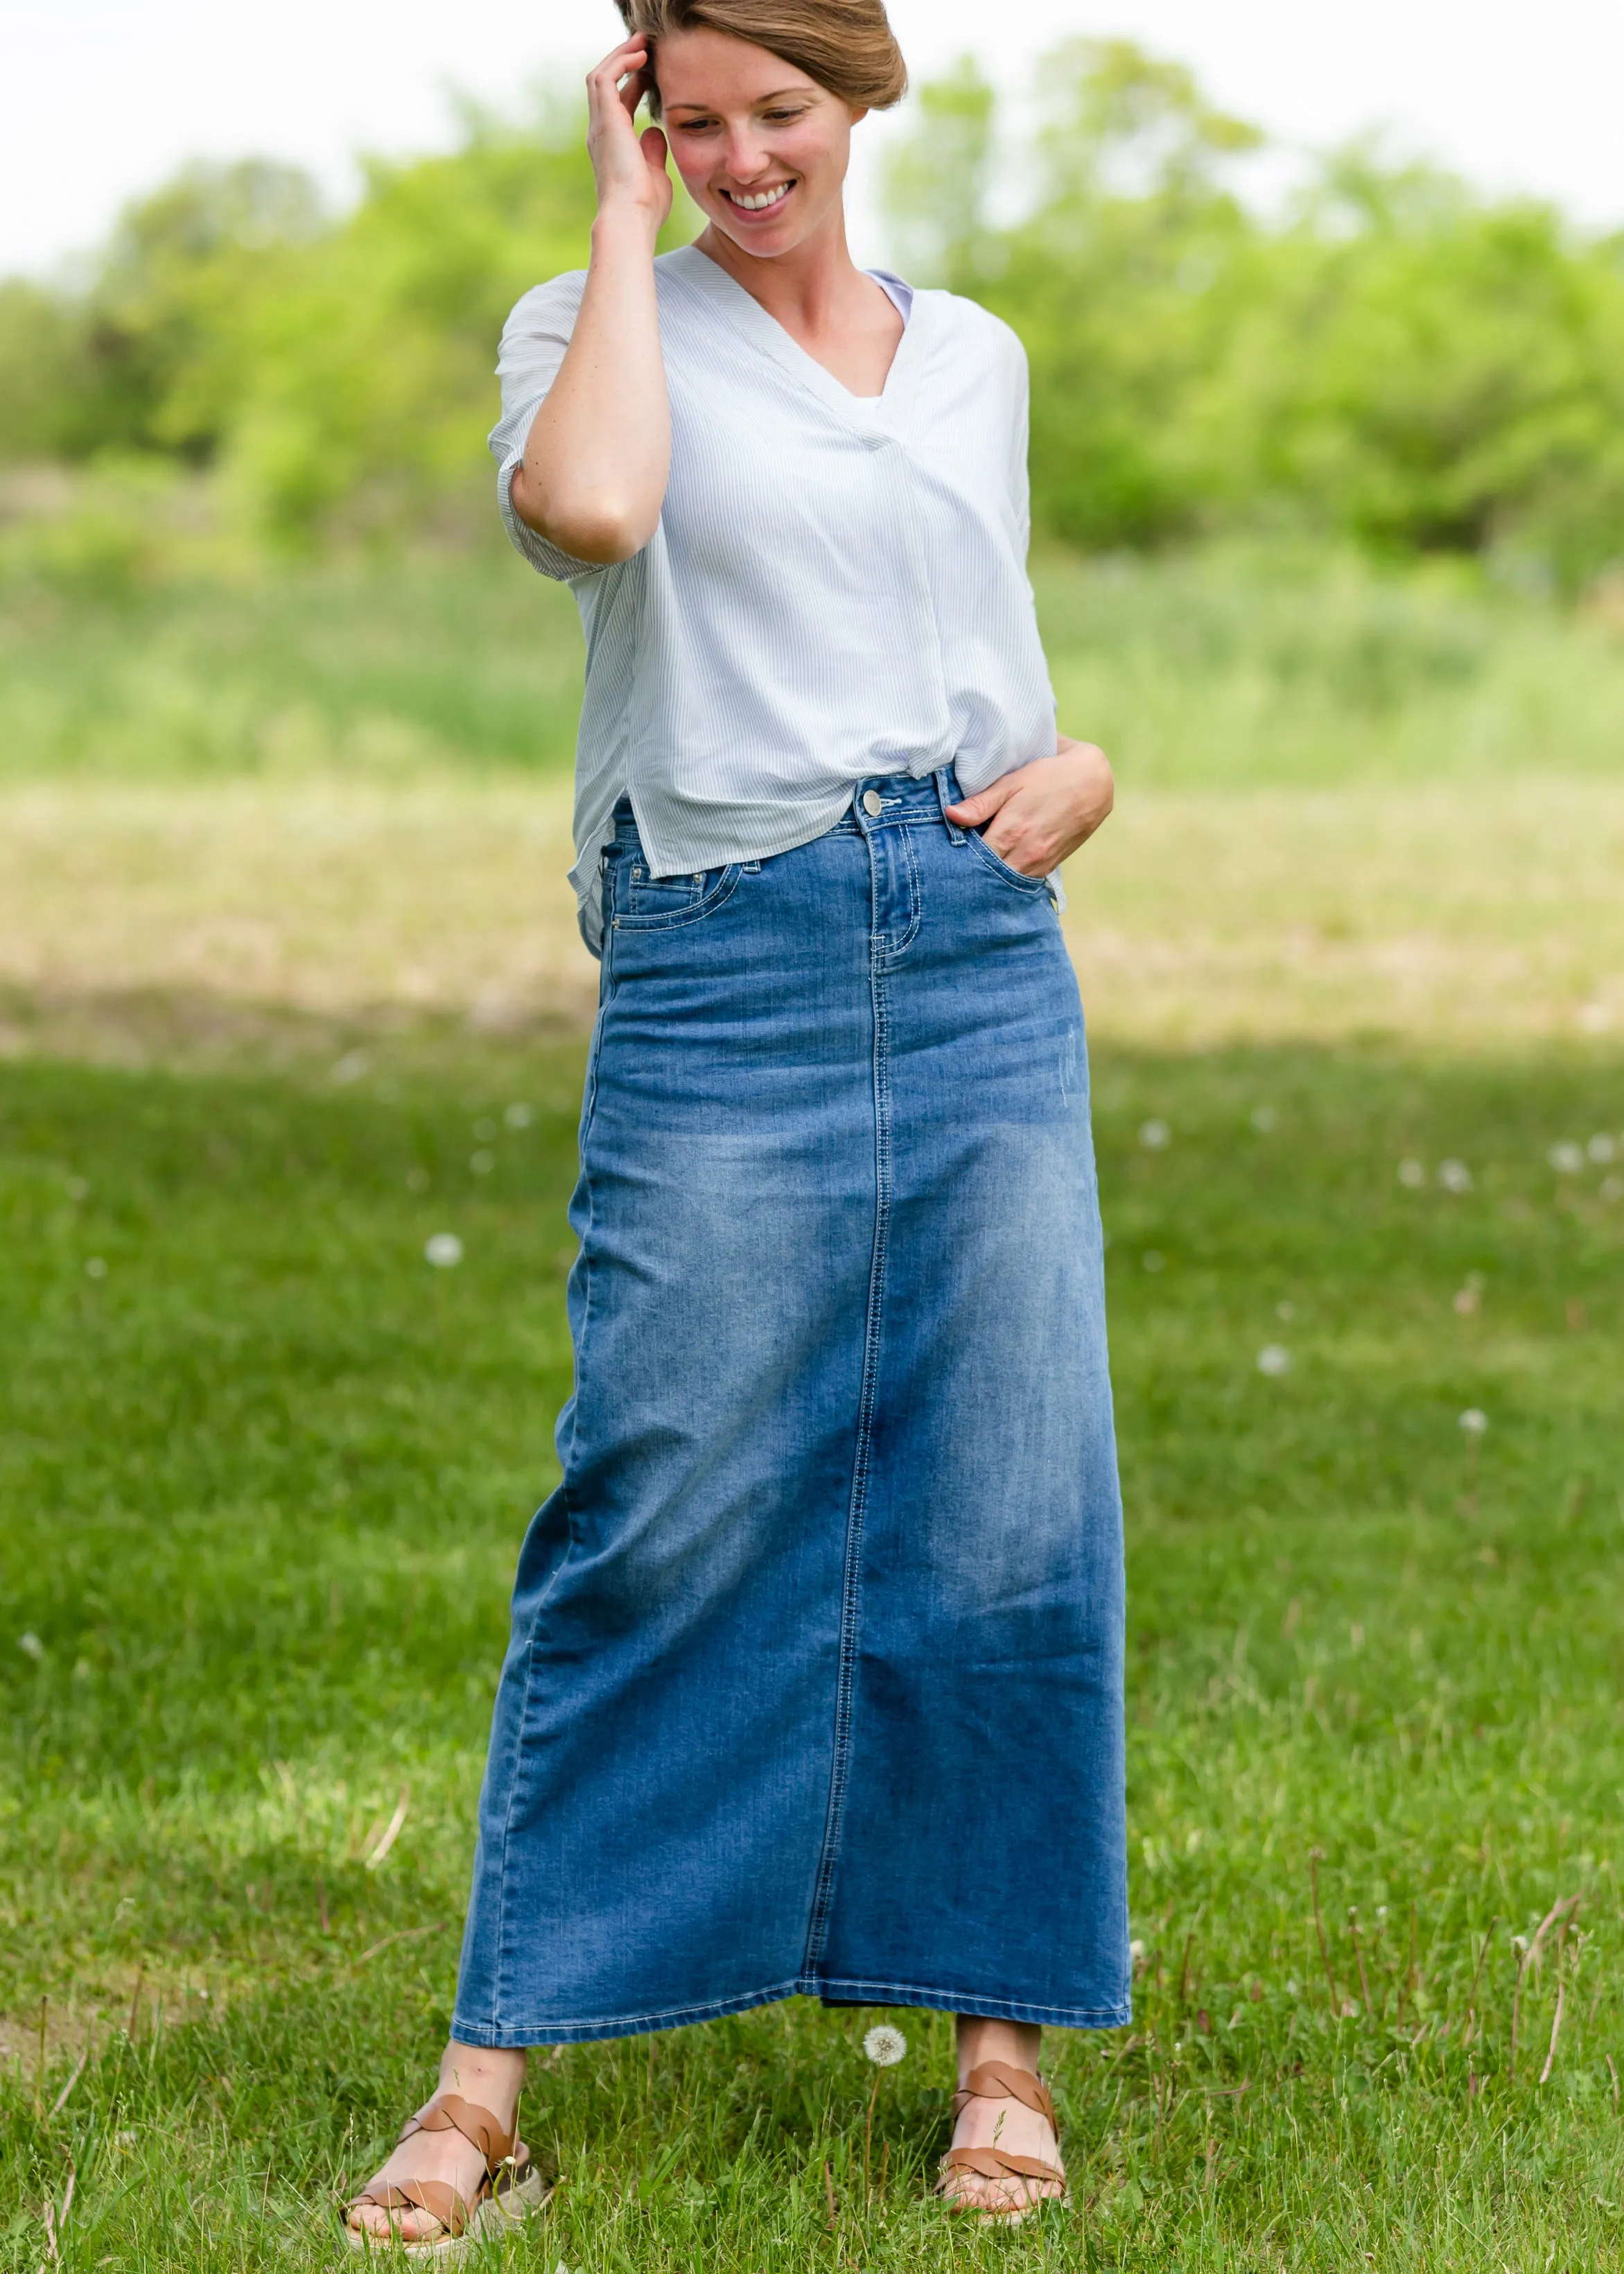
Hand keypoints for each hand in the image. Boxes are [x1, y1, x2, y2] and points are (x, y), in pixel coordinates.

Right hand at [585, 37, 672, 236]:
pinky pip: (606, 77)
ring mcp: (599, 125)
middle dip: (623, 62)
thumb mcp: (653, 173)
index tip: (652, 74)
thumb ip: (653, 151)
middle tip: (645, 46)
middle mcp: (600, 132)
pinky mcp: (605, 119)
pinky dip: (621, 61)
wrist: (631, 218)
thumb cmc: (644, 207)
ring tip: (642, 42)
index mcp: (612, 145)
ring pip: (600, 75)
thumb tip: (655, 131)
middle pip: (605, 84)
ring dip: (620, 55)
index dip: (633, 85)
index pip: (618, 104)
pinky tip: (640, 54)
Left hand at [943, 736, 1113, 876]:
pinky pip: (1021, 881)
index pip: (972, 858)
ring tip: (972, 867)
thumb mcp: (1014, 782)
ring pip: (1003, 883)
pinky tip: (997, 868)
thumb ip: (982, 803)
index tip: (943, 853)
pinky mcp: (1049, 867)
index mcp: (1010, 833)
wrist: (1094, 785)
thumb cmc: (1050, 777)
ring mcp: (1038, 864)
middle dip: (969, 871)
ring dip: (988, 877)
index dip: (956, 857)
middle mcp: (1024, 855)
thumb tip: (951, 815)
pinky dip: (1007, 878)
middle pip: (986, 875)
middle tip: (953, 864)